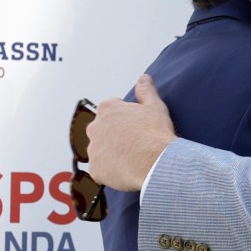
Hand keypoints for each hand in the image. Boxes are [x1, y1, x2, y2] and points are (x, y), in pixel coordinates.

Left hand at [87, 75, 175, 190]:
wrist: (156, 163)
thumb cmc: (156, 134)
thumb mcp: (155, 107)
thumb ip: (146, 91)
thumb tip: (143, 78)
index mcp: (107, 109)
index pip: (112, 111)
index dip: (126, 120)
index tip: (137, 128)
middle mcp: (95, 127)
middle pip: (102, 131)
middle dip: (114, 136)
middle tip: (134, 145)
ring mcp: (94, 150)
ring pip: (101, 151)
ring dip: (111, 154)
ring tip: (131, 160)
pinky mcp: (96, 169)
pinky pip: (101, 170)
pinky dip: (111, 172)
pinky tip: (126, 171)